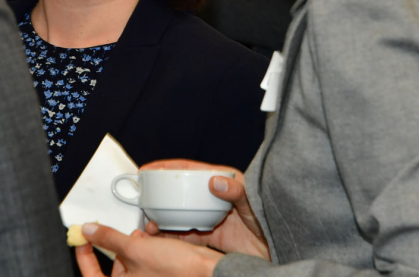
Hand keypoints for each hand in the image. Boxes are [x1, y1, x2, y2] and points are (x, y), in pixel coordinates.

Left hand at [75, 225, 221, 276]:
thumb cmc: (176, 270)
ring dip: (135, 246)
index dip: (84, 255)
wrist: (209, 272)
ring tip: (146, 237)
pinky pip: (145, 263)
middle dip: (119, 248)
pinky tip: (155, 241)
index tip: (83, 239)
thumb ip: (109, 238)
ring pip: (131, 263)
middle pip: (114, 268)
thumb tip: (88, 231)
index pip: (91, 275)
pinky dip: (147, 250)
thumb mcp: (136, 248)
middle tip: (126, 235)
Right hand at [140, 159, 268, 259]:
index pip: (188, 169)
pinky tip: (160, 239)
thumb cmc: (270, 220)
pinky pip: (184, 234)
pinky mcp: (208, 236)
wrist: (278, 250)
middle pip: (178, 191)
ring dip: (161, 218)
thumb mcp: (253, 202)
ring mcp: (208, 216)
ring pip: (178, 214)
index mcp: (220, 180)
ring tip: (148, 225)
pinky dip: (171, 236)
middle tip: (140, 199)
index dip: (166, 167)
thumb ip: (236, 191)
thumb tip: (214, 181)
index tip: (147, 170)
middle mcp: (211, 197)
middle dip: (158, 195)